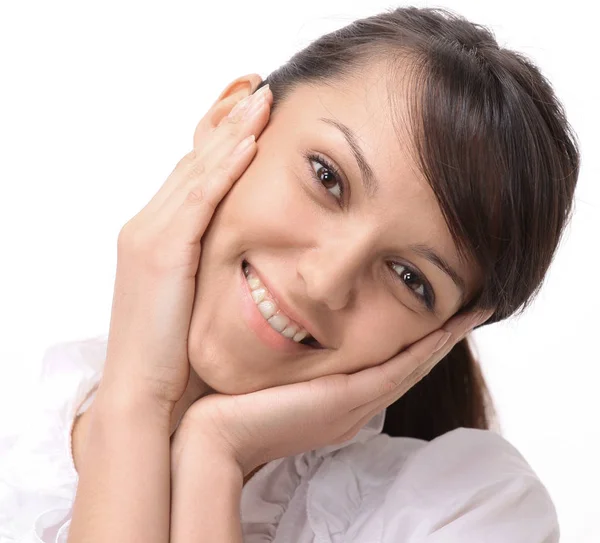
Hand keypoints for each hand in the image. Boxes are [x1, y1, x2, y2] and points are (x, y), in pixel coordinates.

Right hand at [97, 82, 272, 413]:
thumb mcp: (192, 299)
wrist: (142, 396)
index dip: (221, 143)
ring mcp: (149, 237)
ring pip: (196, 173)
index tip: (253, 118)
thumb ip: (208, 268)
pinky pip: (198, 202)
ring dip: (231, 134)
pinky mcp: (160, 254)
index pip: (193, 178)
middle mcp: (146, 227)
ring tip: (262, 101)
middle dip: (228, 125)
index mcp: (156, 238)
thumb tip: (244, 256)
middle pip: (193, 163)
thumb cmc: (172, 355)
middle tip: (260, 92)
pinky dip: (223, 171)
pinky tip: (249, 145)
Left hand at [173, 308, 493, 476]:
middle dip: (440, 339)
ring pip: (410, 368)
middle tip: (468, 310)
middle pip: (409, 367)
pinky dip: (422, 352)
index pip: (388, 366)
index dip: (417, 343)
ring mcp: (356, 406)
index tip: (438, 314)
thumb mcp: (275, 374)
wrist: (220, 434)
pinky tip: (443, 331)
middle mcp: (356, 405)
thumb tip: (294, 327)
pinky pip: (395, 372)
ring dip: (441, 341)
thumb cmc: (238, 401)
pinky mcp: (348, 400)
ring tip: (469, 315)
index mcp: (341, 401)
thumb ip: (294, 358)